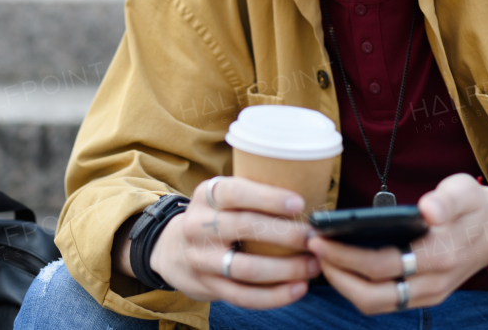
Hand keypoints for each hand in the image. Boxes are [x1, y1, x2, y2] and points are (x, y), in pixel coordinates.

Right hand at [147, 177, 320, 306]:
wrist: (173, 250)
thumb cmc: (215, 217)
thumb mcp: (222, 197)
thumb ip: (252, 193)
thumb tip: (309, 191)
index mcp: (206, 196)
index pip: (235, 192)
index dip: (267, 198)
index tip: (299, 204)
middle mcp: (198, 225)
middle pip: (243, 227)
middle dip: (285, 234)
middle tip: (314, 237)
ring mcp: (201, 259)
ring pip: (246, 268)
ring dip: (286, 268)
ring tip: (314, 265)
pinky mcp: (208, 286)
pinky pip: (244, 296)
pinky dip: (275, 295)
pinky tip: (299, 288)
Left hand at [308, 173, 487, 313]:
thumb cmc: (475, 206)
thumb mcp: (464, 191)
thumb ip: (447, 199)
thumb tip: (428, 208)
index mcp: (440, 256)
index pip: (383, 266)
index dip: (346, 256)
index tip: (319, 239)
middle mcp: (433, 283)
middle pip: (373, 295)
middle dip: (337, 274)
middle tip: (313, 250)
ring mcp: (430, 294)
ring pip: (377, 304)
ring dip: (345, 286)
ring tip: (324, 259)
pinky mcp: (426, 296)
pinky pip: (386, 302)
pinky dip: (360, 289)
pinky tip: (345, 267)